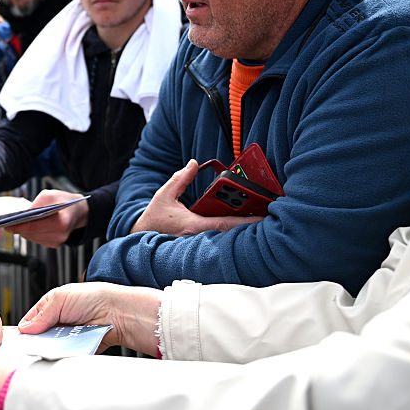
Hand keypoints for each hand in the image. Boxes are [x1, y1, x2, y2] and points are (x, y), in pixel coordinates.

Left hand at [7, 189, 86, 247]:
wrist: (77, 210)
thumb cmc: (63, 201)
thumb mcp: (50, 194)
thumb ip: (36, 203)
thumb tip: (22, 215)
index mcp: (61, 222)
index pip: (33, 227)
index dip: (18, 226)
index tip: (6, 225)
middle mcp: (60, 235)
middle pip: (31, 234)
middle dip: (19, 228)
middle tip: (9, 224)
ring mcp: (57, 241)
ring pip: (32, 238)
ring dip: (24, 231)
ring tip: (20, 223)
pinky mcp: (54, 244)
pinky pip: (37, 239)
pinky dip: (31, 233)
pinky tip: (30, 226)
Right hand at [17, 282, 161, 354]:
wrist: (115, 312)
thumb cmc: (92, 297)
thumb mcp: (59, 299)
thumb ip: (41, 314)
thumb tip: (25, 328)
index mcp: (51, 306)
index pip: (31, 320)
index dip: (24, 329)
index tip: (17, 339)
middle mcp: (58, 322)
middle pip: (40, 336)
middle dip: (36, 340)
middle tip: (32, 344)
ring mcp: (67, 336)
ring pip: (51, 347)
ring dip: (49, 348)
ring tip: (48, 347)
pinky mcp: (77, 348)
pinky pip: (65, 355)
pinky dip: (62, 354)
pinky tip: (60, 352)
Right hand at [130, 159, 263, 235]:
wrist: (142, 237)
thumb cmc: (154, 219)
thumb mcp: (164, 195)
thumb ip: (180, 179)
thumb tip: (193, 164)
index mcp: (193, 225)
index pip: (225, 223)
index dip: (245, 220)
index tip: (261, 216)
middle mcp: (199, 237)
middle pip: (231, 233)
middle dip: (250, 226)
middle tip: (268, 217)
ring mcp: (200, 244)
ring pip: (226, 238)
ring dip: (241, 230)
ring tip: (259, 221)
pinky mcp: (199, 245)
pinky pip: (219, 240)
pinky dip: (230, 234)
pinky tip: (241, 228)